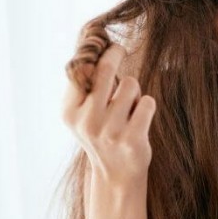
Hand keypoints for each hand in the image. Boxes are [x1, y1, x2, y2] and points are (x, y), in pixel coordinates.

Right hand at [62, 43, 155, 185]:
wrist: (116, 174)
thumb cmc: (101, 132)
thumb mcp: (82, 113)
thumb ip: (85, 85)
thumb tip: (95, 45)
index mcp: (70, 112)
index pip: (81, 69)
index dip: (96, 51)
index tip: (106, 44)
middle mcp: (87, 122)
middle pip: (105, 69)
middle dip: (115, 53)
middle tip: (119, 49)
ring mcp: (110, 132)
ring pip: (131, 84)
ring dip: (134, 90)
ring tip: (128, 106)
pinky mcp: (132, 139)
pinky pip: (147, 102)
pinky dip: (146, 105)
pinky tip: (139, 119)